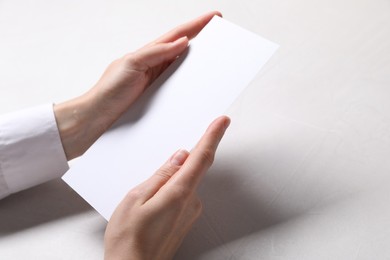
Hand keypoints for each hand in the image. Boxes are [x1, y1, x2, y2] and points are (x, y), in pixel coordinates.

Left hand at [54, 11, 221, 159]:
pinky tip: (199, 85)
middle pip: (183, 49)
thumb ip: (155, 52)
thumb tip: (180, 42)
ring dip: (198, 62)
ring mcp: (157, 82)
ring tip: (215, 58)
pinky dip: (190, 83)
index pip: (177, 36)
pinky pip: (178, 87)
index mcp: (148, 54)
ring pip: (182, 68)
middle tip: (220, 36)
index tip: (214, 17)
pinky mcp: (158, 97)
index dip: (196, 26)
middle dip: (202, 40)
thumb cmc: (109, 91)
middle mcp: (154, 66)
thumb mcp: (131, 64)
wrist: (98, 118)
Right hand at [104, 116, 229, 259]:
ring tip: (146, 196)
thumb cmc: (129, 240)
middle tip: (163, 162)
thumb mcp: (136, 199)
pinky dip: (171, 191)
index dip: (213, 136)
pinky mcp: (185, 221)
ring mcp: (190, 214)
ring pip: (184, 184)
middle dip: (182, 160)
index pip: (201, 157)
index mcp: (179, 192)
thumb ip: (161, 175)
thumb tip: (178, 157)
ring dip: (171, 180)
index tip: (222, 121)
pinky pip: (182, 196)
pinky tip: (153, 204)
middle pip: (193, 169)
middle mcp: (190, 203)